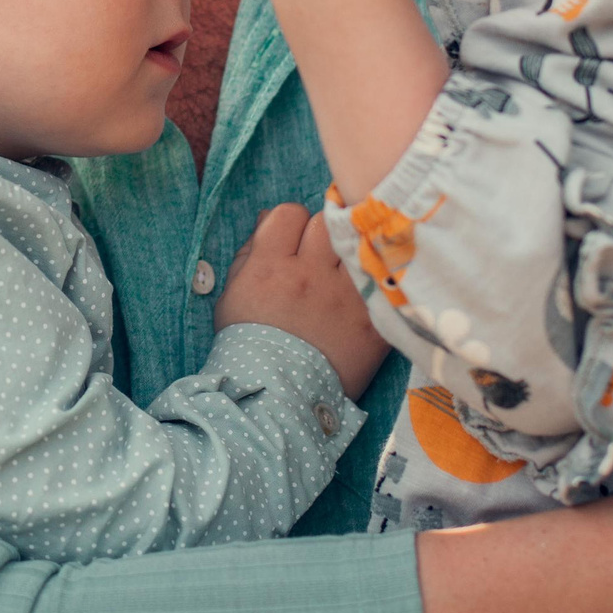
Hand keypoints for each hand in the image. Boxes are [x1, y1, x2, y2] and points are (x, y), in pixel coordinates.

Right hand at [218, 203, 389, 397]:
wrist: (278, 400)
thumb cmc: (249, 347)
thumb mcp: (234, 295)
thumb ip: (249, 253)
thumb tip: (268, 219)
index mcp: (271, 267)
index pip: (288, 213)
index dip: (289, 224)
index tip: (291, 243)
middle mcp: (309, 275)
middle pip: (324, 222)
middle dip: (319, 236)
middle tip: (317, 259)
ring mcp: (344, 297)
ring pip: (354, 243)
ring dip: (346, 254)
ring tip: (341, 275)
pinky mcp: (372, 320)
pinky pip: (378, 280)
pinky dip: (370, 283)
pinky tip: (361, 295)